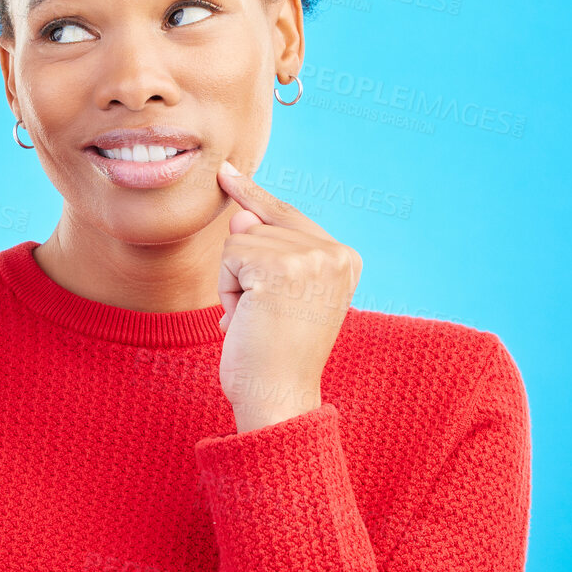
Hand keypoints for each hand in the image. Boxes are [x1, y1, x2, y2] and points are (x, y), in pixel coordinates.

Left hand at [215, 160, 361, 432]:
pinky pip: (230, 256)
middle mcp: (336, 253)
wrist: (277, 398)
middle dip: (244, 273)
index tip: (228, 173)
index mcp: (345, 260)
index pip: (289, 217)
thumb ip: (265, 250)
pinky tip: (247, 320)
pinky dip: (227, 290)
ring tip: (257, 322)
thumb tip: (241, 215)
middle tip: (262, 319)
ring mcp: (312, 258)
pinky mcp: (282, 266)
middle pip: (259, 227)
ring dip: (234, 285)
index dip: (255, 198)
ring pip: (240, 241)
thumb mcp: (273, 295)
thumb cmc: (272, 355)